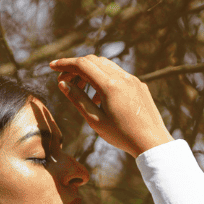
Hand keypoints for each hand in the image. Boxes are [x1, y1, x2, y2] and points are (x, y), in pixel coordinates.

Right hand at [49, 54, 173, 157]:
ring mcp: (132, 79)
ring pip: (105, 65)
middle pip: (92, 61)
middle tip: (64, 81)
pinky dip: (103, 78)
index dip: (64, 64)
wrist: (152, 142)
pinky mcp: (139, 84)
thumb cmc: (122, 135)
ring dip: (89, 73)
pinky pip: (117, 74)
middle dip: (75, 68)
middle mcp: (122, 77)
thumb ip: (78, 99)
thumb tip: (62, 83)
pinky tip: (99, 97)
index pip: (82, 64)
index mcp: (109, 85)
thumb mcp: (95, 120)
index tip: (52, 67)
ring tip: (81, 91)